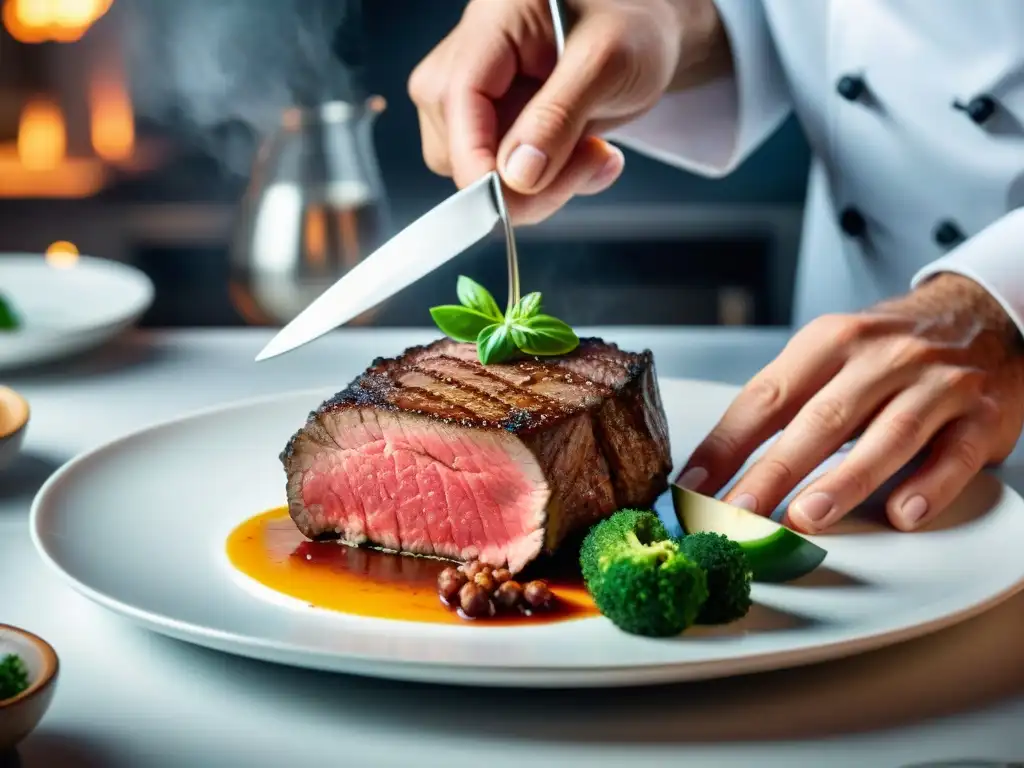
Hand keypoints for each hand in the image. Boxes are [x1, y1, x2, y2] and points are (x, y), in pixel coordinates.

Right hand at [407, 0, 727, 223]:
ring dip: (543, 186)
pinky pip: (503, 179)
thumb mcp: (609, 62)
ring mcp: (478, 98)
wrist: (645, 33)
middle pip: (457, 146)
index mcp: (490, 26)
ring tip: (595, 152)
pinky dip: (549, 185)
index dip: (477, 160)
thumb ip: (559, 117)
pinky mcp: (495, 127)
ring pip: (478, 172)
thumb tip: (517, 176)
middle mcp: (469, 60)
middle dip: (522, 179)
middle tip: (590, 159)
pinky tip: (586, 156)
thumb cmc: (631, 25)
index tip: (516, 199)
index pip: (457, 101)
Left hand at [677, 274, 1023, 532]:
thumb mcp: (830, 354)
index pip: (767, 397)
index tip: (695, 486)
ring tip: (807, 518)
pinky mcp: (979, 416)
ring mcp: (934, 385)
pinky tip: (903, 514)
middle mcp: (880, 359)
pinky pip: (952, 455)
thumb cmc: (886, 350)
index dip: (727, 444)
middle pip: (820, 420)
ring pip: (885, 437)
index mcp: (829, 342)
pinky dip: (928, 487)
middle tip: (740, 512)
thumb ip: (784, 403)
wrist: (981, 316)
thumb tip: (718, 466)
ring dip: (844, 481)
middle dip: (773, 471)